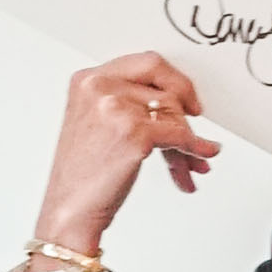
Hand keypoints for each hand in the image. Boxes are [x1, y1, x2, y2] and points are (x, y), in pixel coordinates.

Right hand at [26, 51, 221, 259]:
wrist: (70, 208)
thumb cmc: (83, 174)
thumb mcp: (97, 124)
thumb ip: (129, 104)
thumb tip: (178, 108)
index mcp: (88, 79)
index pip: (147, 63)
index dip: (174, 80)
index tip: (187, 97)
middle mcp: (99, 87)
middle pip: (165, 86)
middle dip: (185, 110)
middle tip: (197, 122)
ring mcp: (116, 107)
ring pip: (174, 112)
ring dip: (187, 141)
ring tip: (187, 164)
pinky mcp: (134, 132)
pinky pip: (180, 136)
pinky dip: (194, 149)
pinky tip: (200, 157)